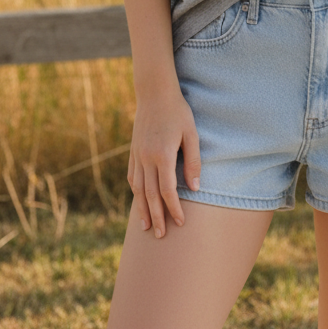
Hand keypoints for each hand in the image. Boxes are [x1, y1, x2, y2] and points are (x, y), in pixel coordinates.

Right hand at [127, 83, 200, 237]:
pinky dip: (136, 193)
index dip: (173, 208)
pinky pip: (133, 177)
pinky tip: (139, 201)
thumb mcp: (192, 134)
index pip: (167, 190)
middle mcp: (146, 158)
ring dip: (142, 210)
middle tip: (160, 235)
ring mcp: (137, 155)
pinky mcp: (133, 151)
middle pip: (150, 195)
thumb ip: (193, 162)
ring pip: (138, 189)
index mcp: (162, 155)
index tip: (180, 222)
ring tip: (146, 227)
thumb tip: (194, 189)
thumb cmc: (178, 112)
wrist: (155, 93)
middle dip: (156, 217)